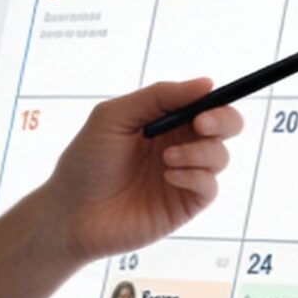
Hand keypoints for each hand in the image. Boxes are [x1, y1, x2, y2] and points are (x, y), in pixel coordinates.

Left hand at [36, 79, 246, 263]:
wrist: (71, 214)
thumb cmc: (86, 162)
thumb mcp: (113, 117)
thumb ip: (158, 96)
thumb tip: (206, 83)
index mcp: (165, 120)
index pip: (205, 103)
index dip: (214, 99)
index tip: (205, 101)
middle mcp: (180, 145)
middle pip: (226, 126)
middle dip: (223, 120)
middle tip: (201, 124)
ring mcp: (184, 176)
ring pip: (220, 156)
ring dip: (199, 152)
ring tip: (167, 158)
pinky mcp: (184, 205)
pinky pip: (209, 186)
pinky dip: (195, 176)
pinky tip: (169, 175)